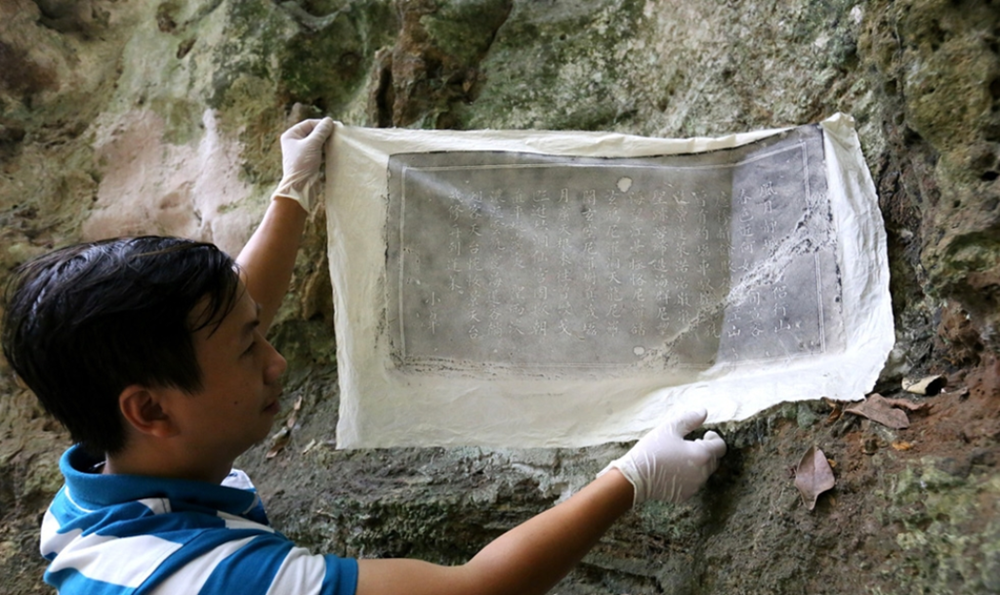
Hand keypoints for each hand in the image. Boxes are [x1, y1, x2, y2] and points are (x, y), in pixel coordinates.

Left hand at [272, 117, 335, 210]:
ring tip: (336, 143)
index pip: (309, 124)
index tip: (335, 126)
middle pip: (313, 132)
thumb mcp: (313, 144)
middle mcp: (294, 142)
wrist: (300, 187)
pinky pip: (318, 151)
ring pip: (317, 142)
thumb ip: (321, 131)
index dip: (322, 124)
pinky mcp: (308, 161)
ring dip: (326, 142)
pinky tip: (333, 151)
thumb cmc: (302, 164)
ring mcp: (301, 152)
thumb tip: (329, 120)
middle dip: (325, 133)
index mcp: (291, 135)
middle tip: (338, 134)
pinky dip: (325, 150)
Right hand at [600, 408, 725, 506]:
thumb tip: (703, 412)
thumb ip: (690, 419)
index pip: (721, 447)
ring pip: (704, 473)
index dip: (714, 439)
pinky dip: (689, 476)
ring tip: (680, 457)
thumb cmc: (652, 450)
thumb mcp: (669, 428)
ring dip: (698, 464)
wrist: (635, 478)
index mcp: (702, 454)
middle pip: (714, 460)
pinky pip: (693, 484)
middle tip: (690, 444)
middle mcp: (703, 473)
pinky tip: (674, 470)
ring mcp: (695, 486)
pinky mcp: (685, 495)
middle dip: (707, 451)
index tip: (705, 434)